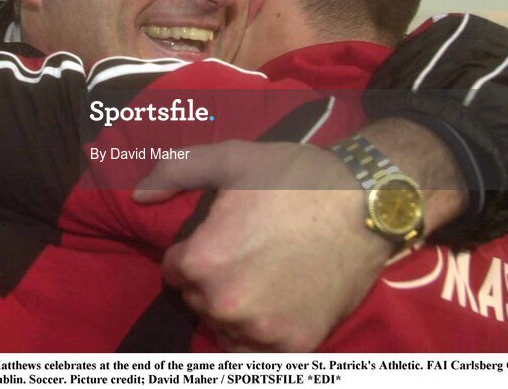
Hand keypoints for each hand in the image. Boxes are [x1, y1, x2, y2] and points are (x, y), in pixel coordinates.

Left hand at [134, 140, 392, 351]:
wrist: (366, 203)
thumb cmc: (296, 176)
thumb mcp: (231, 159)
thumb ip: (176, 172)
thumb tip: (140, 195)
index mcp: (202, 261)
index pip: (174, 270)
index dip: (195, 251)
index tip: (220, 237)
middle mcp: (225, 303)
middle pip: (199, 299)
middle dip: (213, 279)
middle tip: (247, 253)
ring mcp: (262, 329)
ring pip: (226, 328)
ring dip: (236, 309)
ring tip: (264, 278)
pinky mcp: (296, 344)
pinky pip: (260, 349)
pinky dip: (265, 331)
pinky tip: (281, 302)